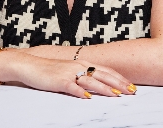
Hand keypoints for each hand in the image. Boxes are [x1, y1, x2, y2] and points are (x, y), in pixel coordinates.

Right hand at [0, 51, 135, 98]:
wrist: (30, 65)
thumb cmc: (50, 70)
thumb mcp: (70, 70)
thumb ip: (83, 75)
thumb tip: (97, 85)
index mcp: (82, 63)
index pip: (106, 70)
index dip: (120, 78)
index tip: (132, 85)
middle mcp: (78, 66)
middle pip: (103, 75)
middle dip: (119, 83)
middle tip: (132, 91)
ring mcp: (69, 73)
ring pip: (91, 81)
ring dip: (105, 88)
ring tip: (117, 95)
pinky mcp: (59, 81)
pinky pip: (72, 87)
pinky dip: (81, 92)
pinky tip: (88, 98)